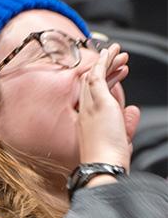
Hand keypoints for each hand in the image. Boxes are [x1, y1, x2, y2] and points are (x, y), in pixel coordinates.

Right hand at [77, 45, 139, 171]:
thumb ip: (127, 123)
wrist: (102, 166)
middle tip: (118, 59)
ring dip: (106, 62)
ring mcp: (89, 106)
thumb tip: (133, 110)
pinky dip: (104, 62)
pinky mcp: (97, 102)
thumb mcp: (121, 138)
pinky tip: (110, 52)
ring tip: (118, 51)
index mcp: (87, 123)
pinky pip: (97, 77)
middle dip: (106, 70)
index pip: (94, 97)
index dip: (107, 83)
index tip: (117, 76)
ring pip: (94, 77)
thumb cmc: (108, 159)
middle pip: (92, 84)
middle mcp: (84, 113)